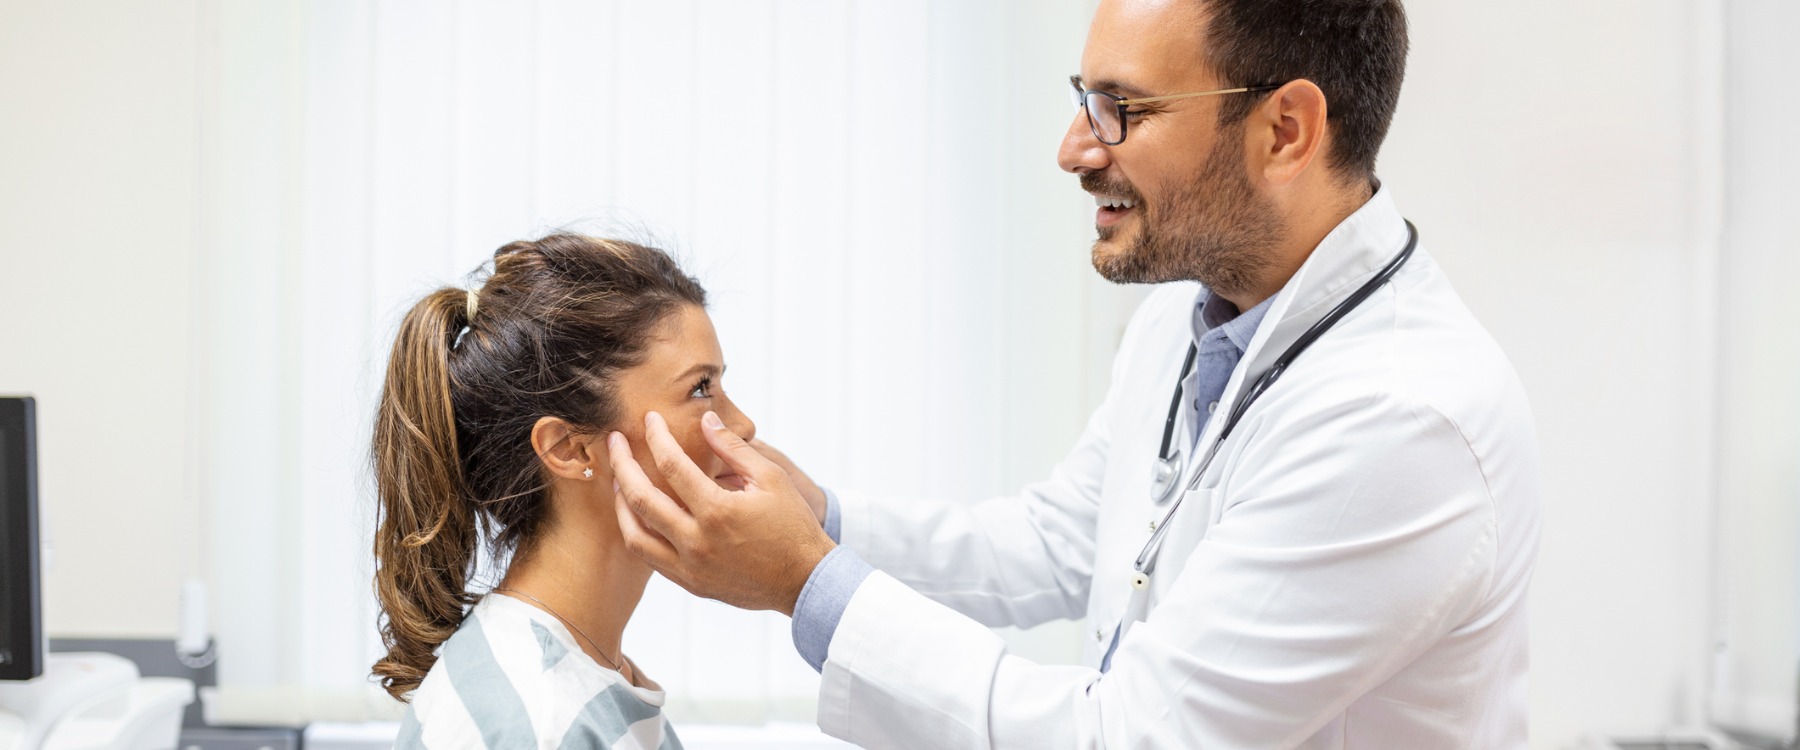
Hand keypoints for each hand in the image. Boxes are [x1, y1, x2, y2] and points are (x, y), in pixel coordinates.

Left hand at [609, 411, 835, 615]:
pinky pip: (651, 559)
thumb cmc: (793, 525)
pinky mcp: (691, 584)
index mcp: (717, 510)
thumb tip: (706, 420)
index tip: (649, 419)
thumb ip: (734, 448)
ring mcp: (690, 567)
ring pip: (635, 535)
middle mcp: (697, 541)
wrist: (805, 579)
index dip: (656, 437)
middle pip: (640, 498)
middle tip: (614, 443)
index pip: (672, 465)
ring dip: (621, 505)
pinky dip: (639, 534)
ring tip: (618, 481)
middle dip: (622, 464)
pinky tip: (639, 516)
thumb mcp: (772, 478)